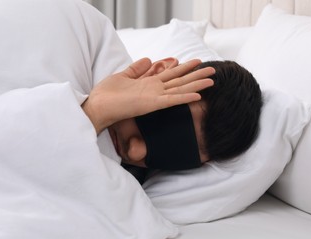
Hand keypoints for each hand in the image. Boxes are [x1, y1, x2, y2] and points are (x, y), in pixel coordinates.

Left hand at [82, 57, 214, 133]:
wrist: (98, 107)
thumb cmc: (107, 94)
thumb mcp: (123, 76)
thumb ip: (137, 69)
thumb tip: (149, 59)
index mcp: (149, 85)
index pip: (170, 75)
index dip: (184, 68)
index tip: (196, 62)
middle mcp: (155, 91)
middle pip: (180, 81)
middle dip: (196, 75)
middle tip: (212, 70)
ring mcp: (155, 98)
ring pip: (180, 89)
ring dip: (196, 84)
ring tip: (212, 79)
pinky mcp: (152, 103)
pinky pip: (172, 100)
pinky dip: (185, 97)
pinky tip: (198, 95)